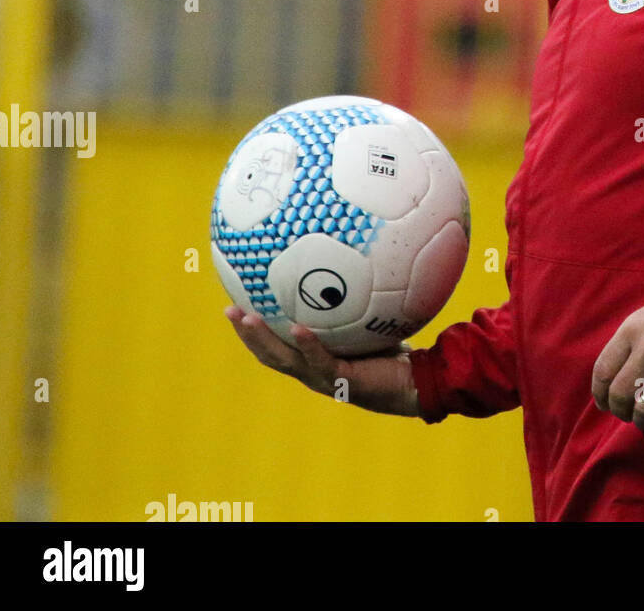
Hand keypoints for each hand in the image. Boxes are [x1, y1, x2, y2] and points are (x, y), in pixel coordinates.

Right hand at [225, 307, 419, 416]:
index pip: (276, 347)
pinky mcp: (344, 381)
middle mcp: (313, 372)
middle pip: (269, 354)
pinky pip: (321, 361)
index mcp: (313, 361)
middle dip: (246, 334)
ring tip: (247, 318)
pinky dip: (308, 345)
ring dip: (263, 339)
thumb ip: (357, 302)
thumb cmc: (393, 353)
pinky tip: (297, 328)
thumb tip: (355, 260)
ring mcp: (325, 379)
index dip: (254, 331)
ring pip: (285, 360)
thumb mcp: (369, 323)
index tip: (236, 305)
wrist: (415, 384)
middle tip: (228, 309)